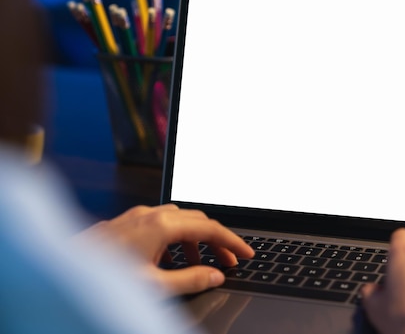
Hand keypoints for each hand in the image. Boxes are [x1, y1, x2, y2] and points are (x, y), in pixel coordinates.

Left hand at [77, 204, 254, 295]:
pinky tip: (169, 260)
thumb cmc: (102, 278)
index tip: (246, 253)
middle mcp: (150, 214)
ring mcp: (136, 217)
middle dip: (215, 240)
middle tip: (228, 260)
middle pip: (196, 220)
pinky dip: (174, 239)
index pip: (209, 228)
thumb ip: (190, 280)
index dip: (231, 241)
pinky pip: (160, 224)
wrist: (62, 271)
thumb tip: (214, 276)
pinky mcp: (125, 223)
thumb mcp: (154, 285)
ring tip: (200, 265)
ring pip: (178, 220)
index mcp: (162, 225)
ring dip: (194, 240)